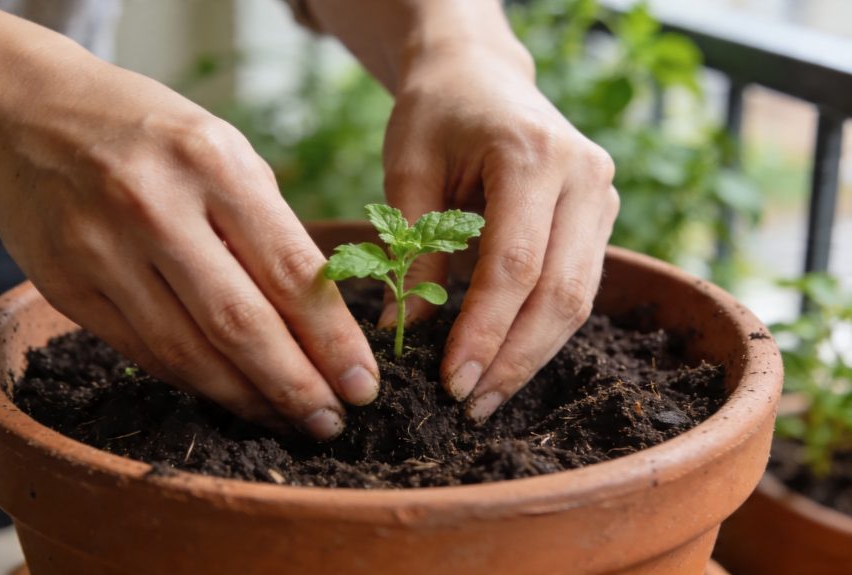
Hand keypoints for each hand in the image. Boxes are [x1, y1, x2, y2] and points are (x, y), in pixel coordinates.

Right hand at [0, 52, 378, 439]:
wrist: (21, 115)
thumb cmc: (144, 130)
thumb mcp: (219, 146)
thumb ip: (264, 222)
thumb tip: (315, 314)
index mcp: (211, 162)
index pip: (289, 269)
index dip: (332, 338)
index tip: (363, 383)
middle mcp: (155, 207)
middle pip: (240, 324)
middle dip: (296, 385)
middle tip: (331, 421)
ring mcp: (102, 250)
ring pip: (188, 352)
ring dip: (246, 397)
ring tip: (287, 418)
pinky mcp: (66, 286)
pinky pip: (143, 352)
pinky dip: (193, 381)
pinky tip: (228, 394)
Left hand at [382, 44, 618, 420]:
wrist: (480, 74)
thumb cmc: (435, 113)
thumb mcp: (408, 170)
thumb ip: (410, 250)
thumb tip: (398, 336)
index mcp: (533, 155)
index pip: (515, 265)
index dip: (484, 331)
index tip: (451, 382)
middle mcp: (583, 176)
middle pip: (561, 293)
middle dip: (514, 358)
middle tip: (471, 406)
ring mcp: (601, 197)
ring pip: (579, 299)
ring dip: (532, 354)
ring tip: (486, 397)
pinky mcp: (599, 217)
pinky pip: (578, 287)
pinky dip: (542, 329)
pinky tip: (507, 360)